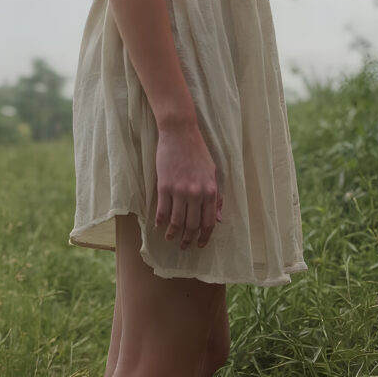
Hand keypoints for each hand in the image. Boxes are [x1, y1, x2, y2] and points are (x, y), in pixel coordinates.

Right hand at [154, 123, 222, 249]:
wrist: (180, 132)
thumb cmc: (198, 150)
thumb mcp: (213, 172)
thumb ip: (217, 196)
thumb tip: (218, 218)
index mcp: (210, 190)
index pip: (209, 222)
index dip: (204, 237)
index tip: (200, 244)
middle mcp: (196, 193)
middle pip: (192, 225)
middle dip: (188, 239)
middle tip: (184, 246)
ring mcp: (179, 190)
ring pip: (176, 221)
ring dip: (173, 234)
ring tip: (170, 238)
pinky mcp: (164, 185)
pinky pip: (162, 210)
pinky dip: (160, 222)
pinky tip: (159, 226)